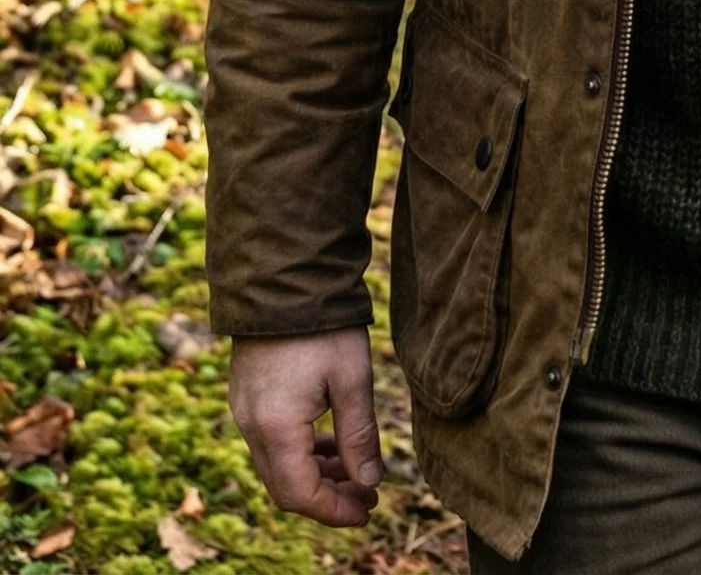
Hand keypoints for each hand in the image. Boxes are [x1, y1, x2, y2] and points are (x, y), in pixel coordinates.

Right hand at [229, 328, 381, 525]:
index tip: (368, 509)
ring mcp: (244, 411)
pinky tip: (330, 444)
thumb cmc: (323, 325)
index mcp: (275, 426)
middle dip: (327, 497)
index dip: (335, 510)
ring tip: (356, 470)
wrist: (284, 276)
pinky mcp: (246, 397)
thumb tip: (369, 482)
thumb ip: (359, 436)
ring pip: (277, 466)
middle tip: (367, 495)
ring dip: (315, 476)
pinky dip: (300, 453)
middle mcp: (250, 426)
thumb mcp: (352, 379)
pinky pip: (270, 442)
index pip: (300, 493)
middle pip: (285, 486)